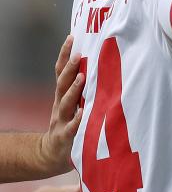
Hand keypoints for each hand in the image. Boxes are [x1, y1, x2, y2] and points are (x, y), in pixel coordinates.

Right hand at [39, 36, 83, 175]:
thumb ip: (84, 87)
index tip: (71, 37)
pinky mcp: (65, 137)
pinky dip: (77, 120)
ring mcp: (61, 121)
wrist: (53, 153)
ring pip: (65, 103)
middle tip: (78, 54)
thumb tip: (99, 63)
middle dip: (69, 68)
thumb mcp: (75, 103)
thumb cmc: (71, 123)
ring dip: (73, 90)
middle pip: (62, 83)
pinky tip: (83, 113)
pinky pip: (71, 128)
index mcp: (63, 95)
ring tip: (82, 78)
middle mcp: (60, 105)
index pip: (61, 72)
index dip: (64, 55)